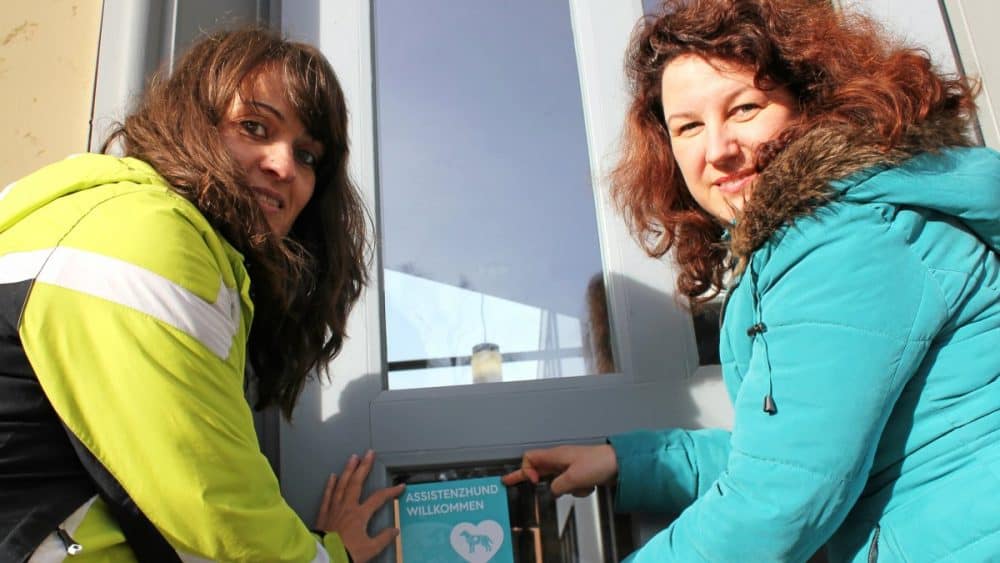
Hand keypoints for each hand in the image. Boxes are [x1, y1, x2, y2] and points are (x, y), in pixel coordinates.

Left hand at [315, 450, 404, 562]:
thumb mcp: (370, 549)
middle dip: (364, 467)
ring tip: (353, 458)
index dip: (391, 491)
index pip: (378, 498)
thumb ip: (383, 538)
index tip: (400, 486)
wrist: (325, 557)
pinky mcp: (323, 514)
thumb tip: (395, 530)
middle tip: (369, 453)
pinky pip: (328, 495)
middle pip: (357, 482)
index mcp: (360, 514)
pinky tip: (332, 476)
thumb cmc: (348, 553)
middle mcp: (347, 507)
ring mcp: (334, 508)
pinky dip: (331, 485)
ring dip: (348, 470)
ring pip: (342, 484)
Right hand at [501, 444, 617, 496]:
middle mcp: (559, 460)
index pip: (530, 458)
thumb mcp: (574, 478)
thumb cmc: (598, 463)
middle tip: (508, 482)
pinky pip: (570, 485)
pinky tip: (588, 487)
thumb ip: (558, 486)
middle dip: (526, 478)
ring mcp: (569, 467)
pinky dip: (577, 489)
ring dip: (565, 489)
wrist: (619, 464)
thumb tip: (552, 491)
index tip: (534, 482)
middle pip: (537, 468)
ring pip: (556, 481)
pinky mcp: (578, 474)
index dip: (527, 471)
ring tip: (579, 486)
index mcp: (555, 456)